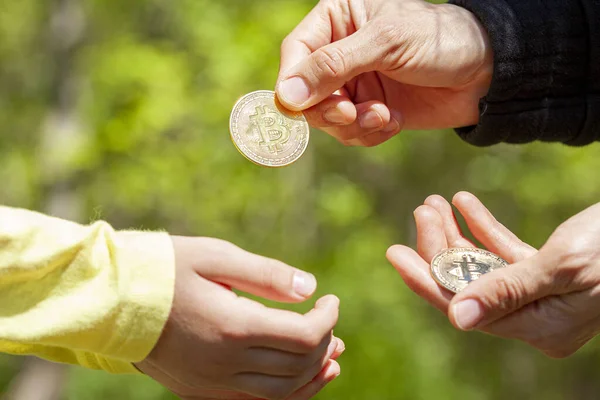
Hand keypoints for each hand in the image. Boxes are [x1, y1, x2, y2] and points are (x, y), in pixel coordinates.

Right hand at [136, 236, 342, 399]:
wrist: (109, 300)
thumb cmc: (163, 269)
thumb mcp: (217, 257)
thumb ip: (266, 274)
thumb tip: (310, 287)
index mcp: (233, 326)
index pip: (303, 336)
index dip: (327, 319)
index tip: (331, 300)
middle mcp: (225, 363)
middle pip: (297, 366)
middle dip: (324, 344)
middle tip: (331, 323)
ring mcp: (212, 383)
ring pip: (281, 393)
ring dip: (312, 376)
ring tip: (332, 357)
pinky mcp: (201, 391)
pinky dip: (285, 393)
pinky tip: (298, 379)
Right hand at [276, 0, 492, 146]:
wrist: (486, 74)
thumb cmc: (439, 41)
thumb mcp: (386, 43)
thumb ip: (334, 65)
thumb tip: (286, 95)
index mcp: (338, 19)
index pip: (296, 52)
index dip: (292, 82)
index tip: (298, 105)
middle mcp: (340, 52)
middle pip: (305, 92)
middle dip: (328, 109)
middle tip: (351, 113)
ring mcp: (355, 84)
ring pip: (326, 118)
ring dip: (352, 125)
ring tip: (384, 117)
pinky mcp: (369, 110)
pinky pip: (350, 133)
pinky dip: (369, 133)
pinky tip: (393, 122)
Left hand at [387, 191, 599, 357]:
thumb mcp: (561, 265)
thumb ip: (506, 291)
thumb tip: (455, 319)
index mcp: (536, 327)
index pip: (463, 307)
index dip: (425, 280)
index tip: (393, 254)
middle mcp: (534, 316)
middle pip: (468, 283)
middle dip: (440, 247)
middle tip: (421, 210)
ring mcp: (540, 294)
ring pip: (483, 264)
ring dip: (458, 233)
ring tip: (435, 201)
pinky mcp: (547, 270)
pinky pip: (505, 250)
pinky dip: (484, 226)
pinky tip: (463, 201)